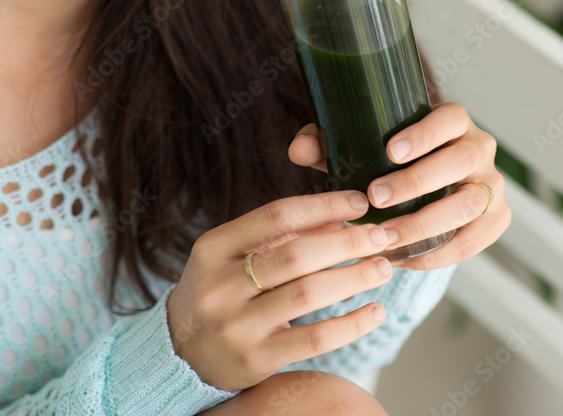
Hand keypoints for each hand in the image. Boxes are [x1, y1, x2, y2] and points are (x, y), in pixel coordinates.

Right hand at [165, 189, 398, 391]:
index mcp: (213, 248)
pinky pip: (315, 339)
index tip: (358, 202)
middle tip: (381, 236)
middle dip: (347, 243)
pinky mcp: (256, 360)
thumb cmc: (219, 292)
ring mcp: (237, 326)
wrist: (180, 354)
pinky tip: (375, 311)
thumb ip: (280, 235)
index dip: (323, 206)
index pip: (276, 216)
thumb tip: (340, 218)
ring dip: (355, 277)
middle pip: (296, 255)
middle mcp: (220, 286)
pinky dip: (351, 324)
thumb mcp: (232, 256)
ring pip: (308, 294)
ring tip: (383, 267)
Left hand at [289, 102, 509, 270]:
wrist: (427, 188)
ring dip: (425, 223)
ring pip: (469, 204)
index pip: (450, 118)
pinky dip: (437, 254)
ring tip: (384, 237)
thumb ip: (327, 144)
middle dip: (418, 182)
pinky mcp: (495, 220)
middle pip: (461, 162)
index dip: (424, 134)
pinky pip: (472, 241)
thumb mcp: (359, 147)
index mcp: (453, 122)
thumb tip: (297, 150)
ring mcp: (492, 185)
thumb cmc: (387, 161)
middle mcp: (480, 149)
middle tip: (376, 199)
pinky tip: (402, 259)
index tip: (389, 151)